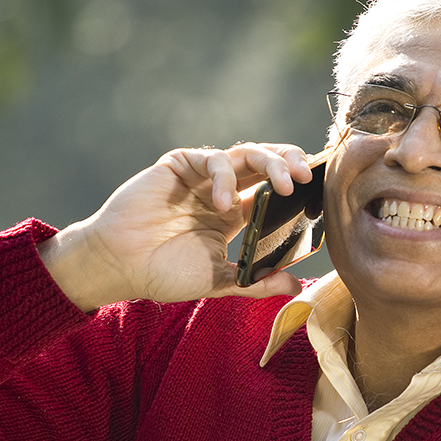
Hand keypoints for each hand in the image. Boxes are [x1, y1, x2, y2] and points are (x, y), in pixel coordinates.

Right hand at [38, 143, 316, 310]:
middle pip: (267, 165)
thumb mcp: (218, 282)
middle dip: (292, 163)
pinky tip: (225, 203)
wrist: (119, 265)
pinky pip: (213, 160)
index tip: (322, 192)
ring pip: (247, 154)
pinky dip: (226, 177)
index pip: (275, 192)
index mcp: (235, 216)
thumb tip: (294, 286)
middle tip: (307, 177)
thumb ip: (254, 281)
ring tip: (286, 184)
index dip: (299, 187)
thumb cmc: (163, 273)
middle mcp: (223, 191)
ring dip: (272, 163)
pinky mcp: (180, 165)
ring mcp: (202, 176)